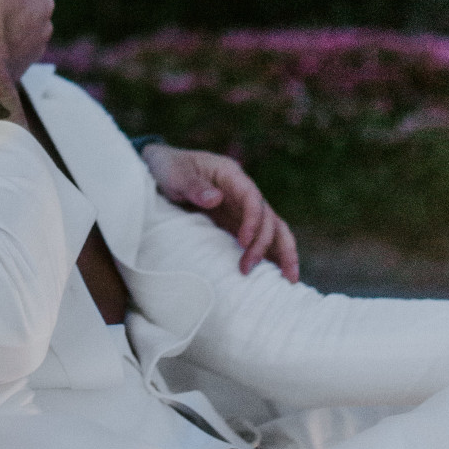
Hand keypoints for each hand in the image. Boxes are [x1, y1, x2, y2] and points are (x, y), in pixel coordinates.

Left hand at [141, 144, 299, 282]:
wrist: (159, 170)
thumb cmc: (167, 168)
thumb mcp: (174, 174)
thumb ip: (193, 185)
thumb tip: (216, 199)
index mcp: (231, 175)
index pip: (253, 198)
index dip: (253, 221)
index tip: (243, 242)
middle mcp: (243, 192)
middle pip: (268, 217)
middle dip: (264, 244)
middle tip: (247, 269)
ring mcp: (241, 209)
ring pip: (273, 229)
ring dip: (283, 252)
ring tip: (289, 280)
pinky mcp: (236, 223)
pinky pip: (259, 238)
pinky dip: (271, 255)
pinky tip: (277, 276)